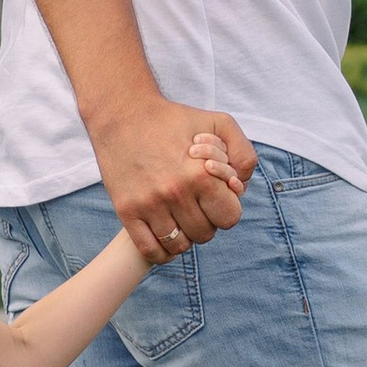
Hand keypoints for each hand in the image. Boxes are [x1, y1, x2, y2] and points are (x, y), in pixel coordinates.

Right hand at [97, 98, 255, 260]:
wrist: (123, 114)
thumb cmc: (175, 120)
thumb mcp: (219, 124)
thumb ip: (243, 154)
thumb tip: (241, 188)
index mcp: (202, 174)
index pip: (230, 217)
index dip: (226, 209)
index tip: (215, 198)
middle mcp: (176, 192)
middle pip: (205, 234)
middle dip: (205, 221)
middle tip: (195, 204)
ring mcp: (149, 204)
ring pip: (180, 245)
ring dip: (184, 235)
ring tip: (179, 216)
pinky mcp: (126, 210)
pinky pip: (150, 250)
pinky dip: (162, 252)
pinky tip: (165, 235)